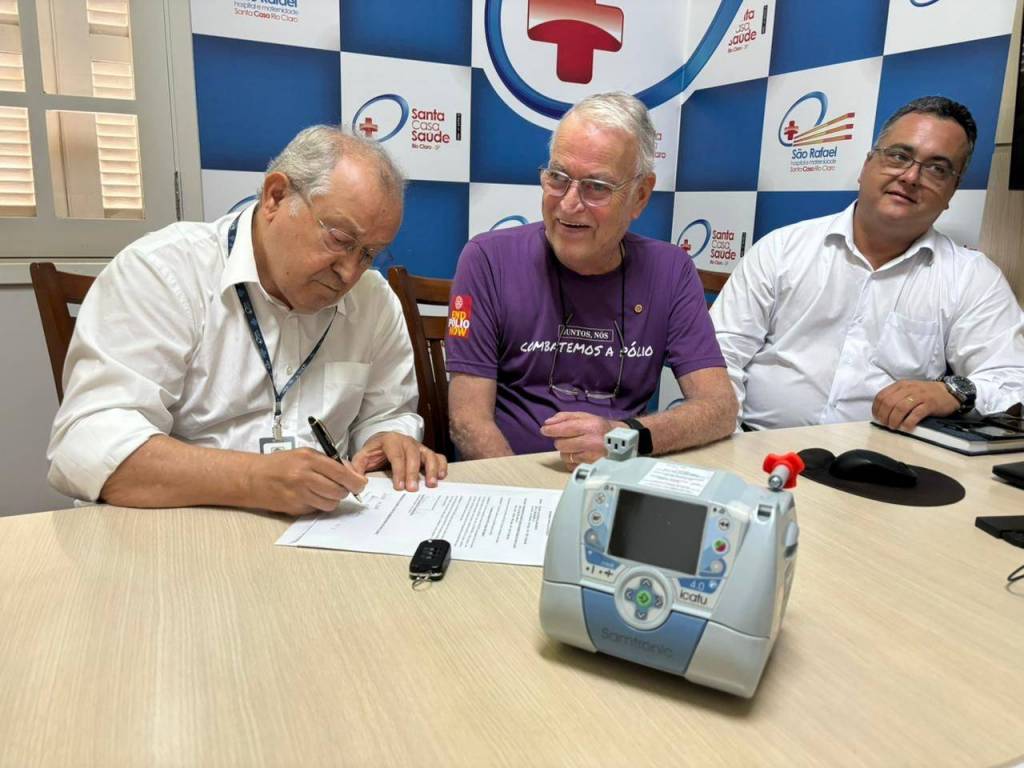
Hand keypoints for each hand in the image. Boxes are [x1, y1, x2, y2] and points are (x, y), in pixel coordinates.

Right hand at [253, 448, 367, 515]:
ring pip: (330, 503)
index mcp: (309, 459)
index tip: (361, 484)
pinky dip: (318, 505)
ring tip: (322, 491)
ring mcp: (299, 494)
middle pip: (338, 491)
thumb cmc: (280, 464)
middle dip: (344, 491)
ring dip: (331, 499)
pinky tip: (308, 497)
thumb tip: (353, 473)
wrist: (252, 478)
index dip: (355, 481)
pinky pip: (316, 510)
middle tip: (340, 487)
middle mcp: (304, 476)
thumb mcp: (304, 454)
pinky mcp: (294, 508)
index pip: (341, 473)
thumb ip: (329, 462)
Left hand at [351, 432, 447, 490]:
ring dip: (431, 469)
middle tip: (412, 490)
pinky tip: (441, 477)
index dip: (399, 471)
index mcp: (390, 440)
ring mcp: (418, 446)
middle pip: (413, 455)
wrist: (383, 442)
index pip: (396, 455)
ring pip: (428, 454)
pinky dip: (441, 465)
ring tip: (431, 484)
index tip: (399, 486)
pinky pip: (437, 456)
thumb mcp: (362, 457)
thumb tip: (358, 480)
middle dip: (413, 473)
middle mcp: (406, 441)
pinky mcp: (426, 452)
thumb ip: (357, 467)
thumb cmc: (374, 452)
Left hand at [540, 411, 618, 469]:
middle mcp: (592, 442)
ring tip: (576, 446)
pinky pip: (570, 465)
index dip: (552, 430)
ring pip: (564, 456)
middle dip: (560, 440)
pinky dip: (571, 460)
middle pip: (562, 444)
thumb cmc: (600, 428)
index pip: (565, 428)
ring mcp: (592, 457)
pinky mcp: (591, 467)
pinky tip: (579, 454)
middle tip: (567, 438)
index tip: (544, 430)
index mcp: (591, 426)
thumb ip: (565, 417)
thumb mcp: (585, 416)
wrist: (620, 442)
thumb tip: (548, 423)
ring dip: (566, 451)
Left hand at [872, 380, 959, 429]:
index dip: (877, 408)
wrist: (948, 392)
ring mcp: (919, 396)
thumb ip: (895, 398)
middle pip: (889, 402)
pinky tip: (906, 427)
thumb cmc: (925, 394)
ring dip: (894, 420)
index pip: (882, 396)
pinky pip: (916, 414)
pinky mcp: (929, 404)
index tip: (877, 418)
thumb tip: (881, 412)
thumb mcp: (908, 391)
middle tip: (886, 424)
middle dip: (884, 416)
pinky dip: (908, 422)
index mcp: (901, 385)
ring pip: (900, 408)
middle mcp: (908, 389)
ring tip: (894, 427)